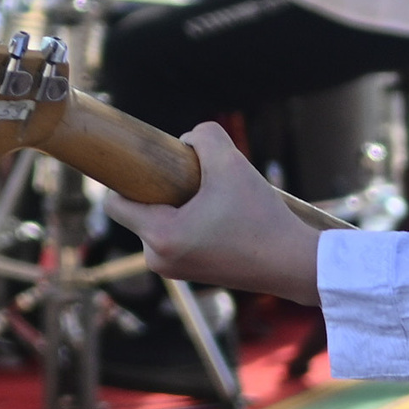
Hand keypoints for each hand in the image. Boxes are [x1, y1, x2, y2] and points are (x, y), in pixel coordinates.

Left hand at [104, 123, 322, 303]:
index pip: (116, 202)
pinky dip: (191, 220)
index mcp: (161, 236)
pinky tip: (223, 215)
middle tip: (199, 179)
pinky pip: (176, 236)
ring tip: (218, 199)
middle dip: (163, 188)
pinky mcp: (191, 272)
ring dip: (180, 204)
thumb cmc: (260, 216)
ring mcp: (174, 270)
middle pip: (140, 209)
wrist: (292, 263)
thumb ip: (203, 137)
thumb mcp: (231, 163)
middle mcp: (159, 259)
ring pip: (160, 222)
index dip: (128, 175)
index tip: (151, 162)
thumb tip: (185, 142)